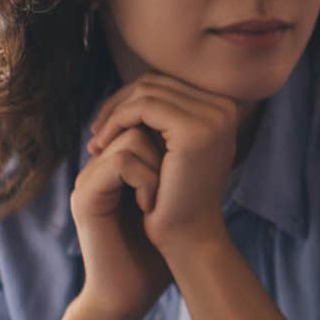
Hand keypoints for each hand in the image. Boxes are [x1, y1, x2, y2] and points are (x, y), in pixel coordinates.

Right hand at [68, 120, 171, 319]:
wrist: (128, 293)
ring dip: (159, 165)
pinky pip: (122, 161)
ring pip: (132, 136)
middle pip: (138, 120)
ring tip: (160, 198)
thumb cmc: (156, 255)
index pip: (145, 118)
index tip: (185, 172)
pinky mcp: (85, 194)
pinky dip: (146, 180)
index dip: (171, 137)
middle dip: (167, 148)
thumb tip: (213, 132)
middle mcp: (98, 165)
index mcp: (116, 163)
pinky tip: (151, 205)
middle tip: (174, 183)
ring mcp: (88, 178)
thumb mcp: (175, 202)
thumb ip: (180, 166)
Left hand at [86, 74, 241, 256]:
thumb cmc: (174, 197)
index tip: (106, 124)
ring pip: (146, 91)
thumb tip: (132, 88)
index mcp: (223, 108)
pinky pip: (141, 108)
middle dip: (118, 103)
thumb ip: (165, 118)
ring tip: (96, 142)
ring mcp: (213, 117)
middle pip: (156, 82)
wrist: (186, 236)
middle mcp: (224, 107)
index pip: (166, 84)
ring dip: (113, 114)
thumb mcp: (172, 149)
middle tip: (95, 131)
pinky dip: (116, 121)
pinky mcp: (194, 130)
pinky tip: (102, 144)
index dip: (130, 100)